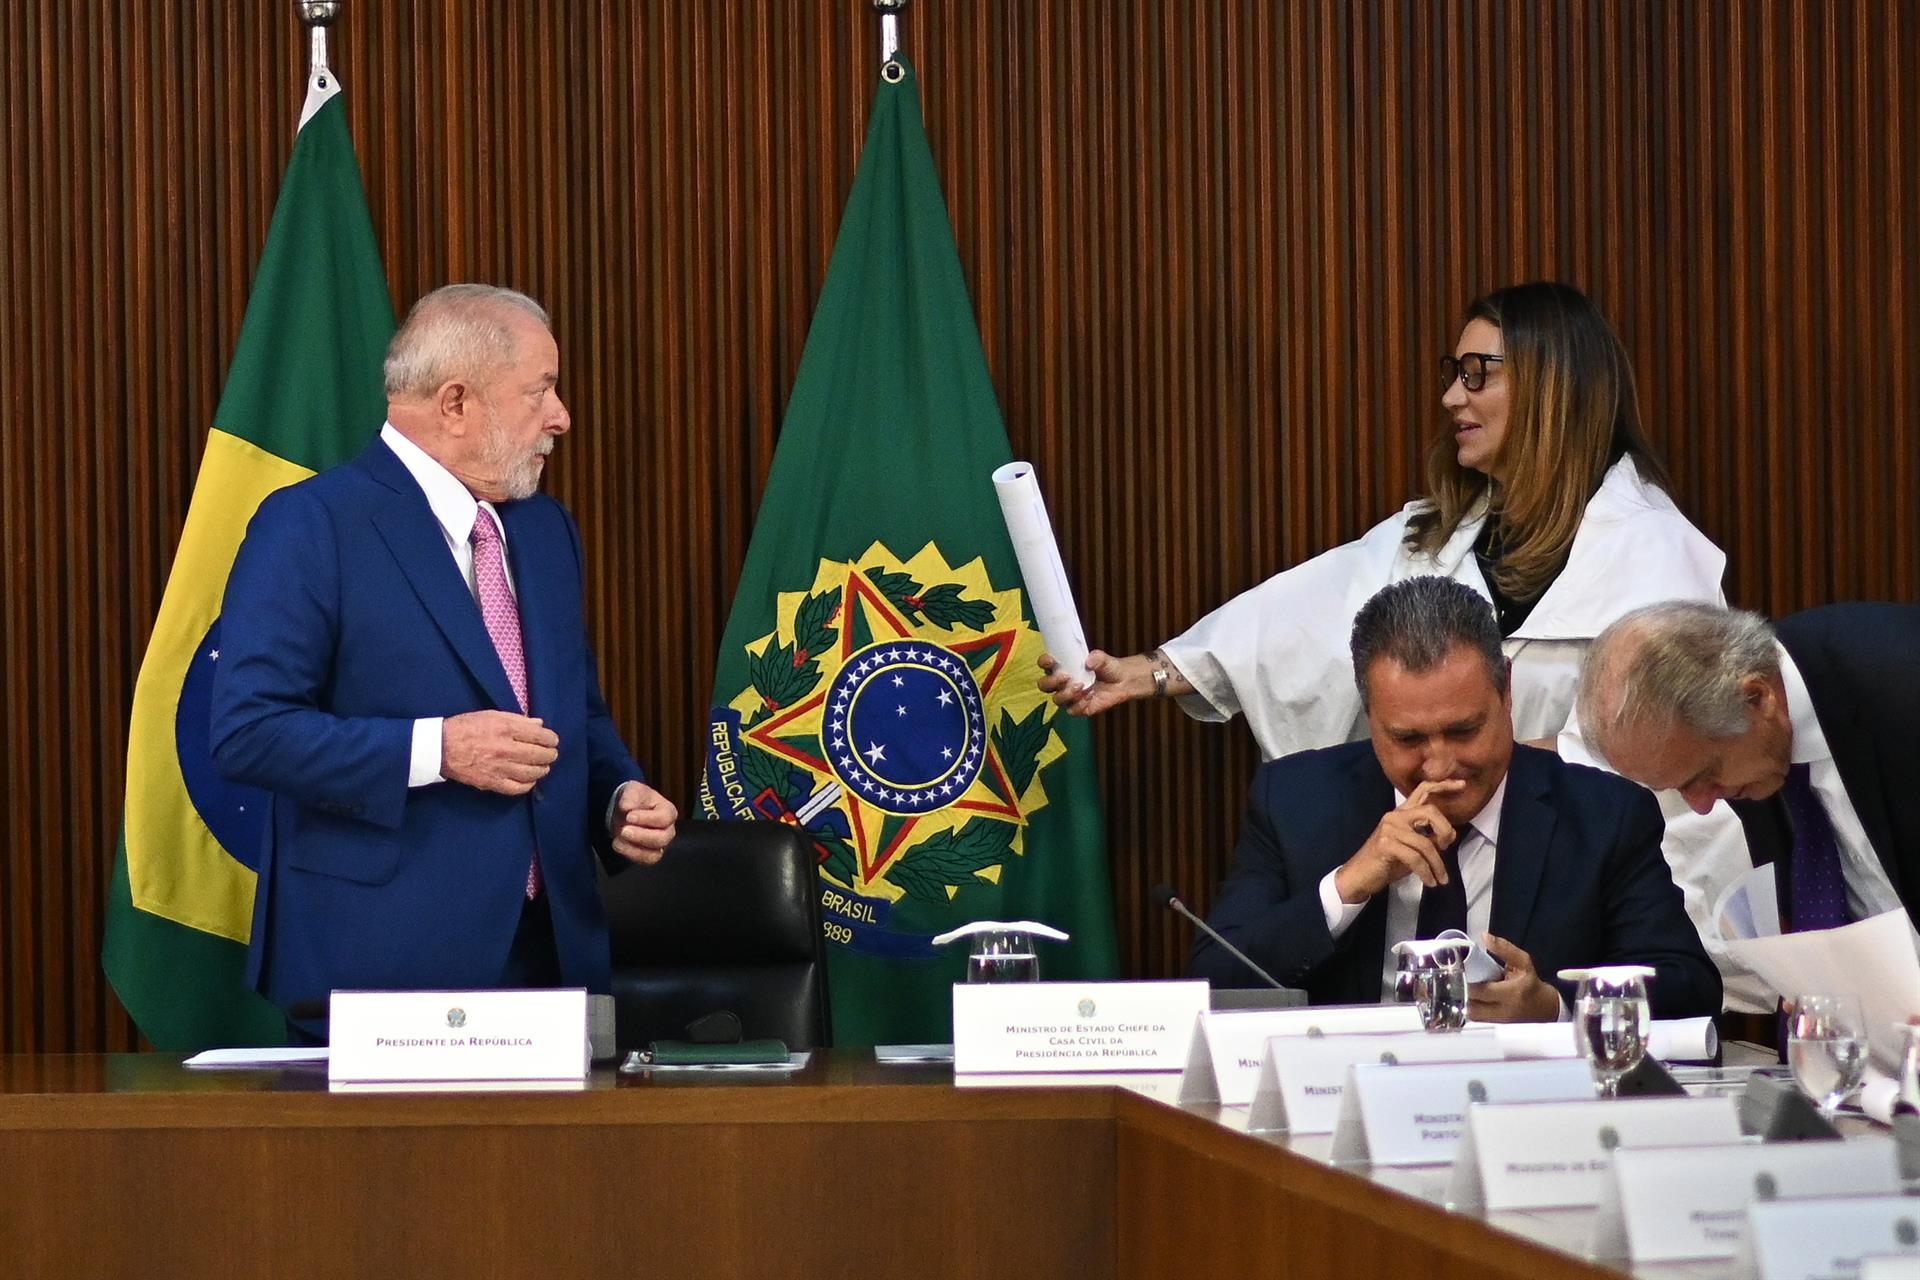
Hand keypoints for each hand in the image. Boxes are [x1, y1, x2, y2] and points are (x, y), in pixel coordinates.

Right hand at [441, 711, 558, 795]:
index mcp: (505, 729)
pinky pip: (517, 788)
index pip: (539, 736)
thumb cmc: (466, 727)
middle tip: (552, 754)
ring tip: (544, 766)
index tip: (553, 740)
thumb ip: (518, 719)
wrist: (441, 747)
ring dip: (542, 769)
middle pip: (539, 755)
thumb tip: (539, 725)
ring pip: (531, 772)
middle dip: (550, 754)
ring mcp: (499, 768)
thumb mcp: (491, 715)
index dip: (551, 739)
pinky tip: (530, 780)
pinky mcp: (492, 783)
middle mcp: (505, 749)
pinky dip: (528, 785)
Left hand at [610, 781, 677, 864]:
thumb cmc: (634, 798)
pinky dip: (630, 855)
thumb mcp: (632, 790)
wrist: (625, 810)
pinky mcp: (649, 855)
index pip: (665, 818)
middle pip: (662, 838)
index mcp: (668, 811)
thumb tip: (627, 807)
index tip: (629, 816)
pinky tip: (617, 845)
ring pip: (655, 855)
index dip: (648, 818)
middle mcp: (668, 830)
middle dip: (642, 836)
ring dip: (635, 850)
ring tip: (617, 841)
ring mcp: (660, 845)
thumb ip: (631, 796)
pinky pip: (644, 860)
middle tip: (623, 831)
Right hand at [1037, 649, 1147, 715]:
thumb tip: (1089, 661)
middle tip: (1066, 676)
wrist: (1123, 681)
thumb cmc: (1109, 667)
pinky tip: (1091, 696)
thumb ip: (1097, 658)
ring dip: (1067, 693)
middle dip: (1052, 681)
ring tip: (1082, 686)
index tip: (1051, 660)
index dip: (1044, 662)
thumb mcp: (1104, 659)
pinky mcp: (1078, 708)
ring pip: (1057, 699)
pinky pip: (1072, 710)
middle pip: (1044, 685)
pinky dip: (1080, 704)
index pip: (1045, 665)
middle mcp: (1062, 683)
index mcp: (1062, 667)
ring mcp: (1069, 696)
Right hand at [1330, 779, 1464, 903]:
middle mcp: (1395, 816)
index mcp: (1401, 813)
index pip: (1423, 790)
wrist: (1359, 876)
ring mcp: (1389, 828)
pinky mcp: (1386, 844)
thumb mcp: (1412, 848)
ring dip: (1437, 864)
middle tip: (1446, 848)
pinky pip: (1416, 858)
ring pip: (1425, 843)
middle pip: (1430, 811)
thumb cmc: (1387, 862)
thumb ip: (1429, 837)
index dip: (1443, 785)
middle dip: (1445, 831)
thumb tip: (1450, 835)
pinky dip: (1426, 872)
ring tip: (1441, 878)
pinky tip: (1430, 881)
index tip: (1462, 785)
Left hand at [1466, 933, 1562, 1022]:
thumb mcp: (1523, 962)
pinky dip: (1469, 1009)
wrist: (1545, 1007)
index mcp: (1511, 993)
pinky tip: (1468, 999)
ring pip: (1471, 1016)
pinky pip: (1475, 1020)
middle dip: (1460, 993)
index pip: (1480, 991)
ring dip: (1462, 1003)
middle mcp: (1504, 1011)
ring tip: (1460, 989)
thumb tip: (1485, 937)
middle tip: (1455, 981)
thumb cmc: (1531, 984)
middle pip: (1471, 1007)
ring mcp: (1499, 1023)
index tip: (1457, 972)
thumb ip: (1504, 949)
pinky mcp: (1495, 1028)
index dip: (1465, 982)